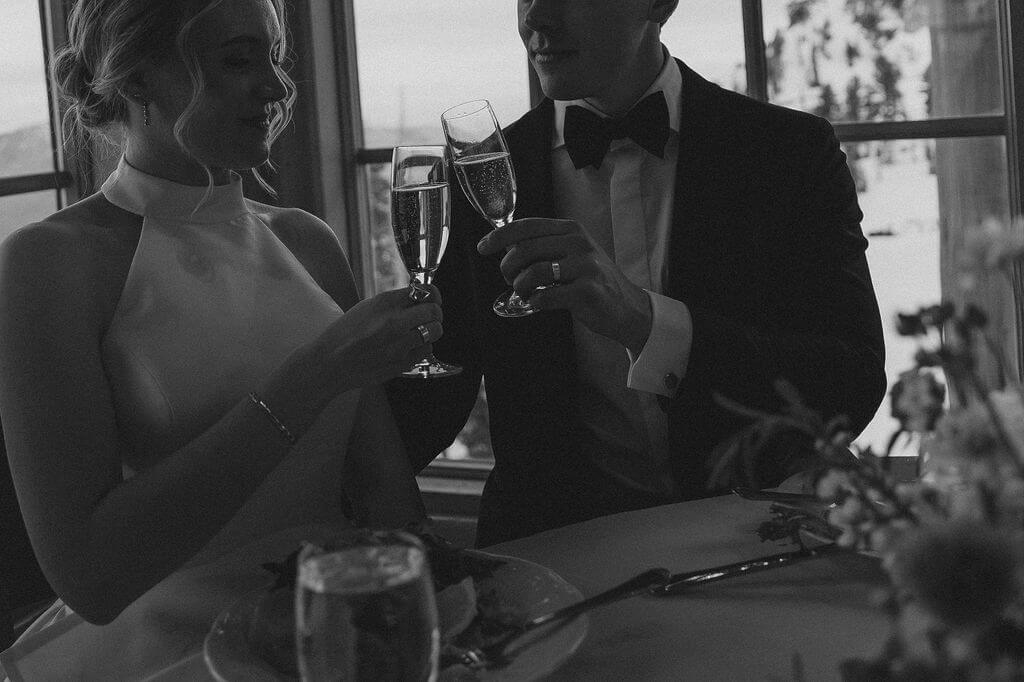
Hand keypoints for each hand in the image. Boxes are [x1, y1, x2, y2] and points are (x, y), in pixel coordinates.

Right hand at [301, 285, 443, 391]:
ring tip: (418, 332)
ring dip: (430, 331)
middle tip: (429, 316)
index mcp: (385, 303)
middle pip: (434, 312)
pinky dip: (422, 348)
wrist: (330, 363)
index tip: (432, 298)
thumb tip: (419, 299)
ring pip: (435, 332)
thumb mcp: (366, 307)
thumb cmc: (345, 334)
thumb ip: (394, 302)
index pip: (424, 292)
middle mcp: (395, 322)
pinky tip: (409, 347)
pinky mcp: (402, 363)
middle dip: (434, 313)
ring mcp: (400, 345)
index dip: (432, 295)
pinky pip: (426, 351)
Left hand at [477, 218, 651, 353]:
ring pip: (533, 272)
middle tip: (509, 279)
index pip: (527, 226)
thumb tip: (506, 247)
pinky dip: (534, 301)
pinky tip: (538, 302)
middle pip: (525, 249)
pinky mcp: (587, 290)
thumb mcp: (572, 254)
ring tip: (524, 293)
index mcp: (571, 229)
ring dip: (520, 287)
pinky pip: (546, 295)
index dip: (499, 236)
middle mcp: (578, 243)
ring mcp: (585, 266)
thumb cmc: (593, 281)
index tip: (483, 247)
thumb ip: (544, 247)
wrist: (627, 307)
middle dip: (508, 267)